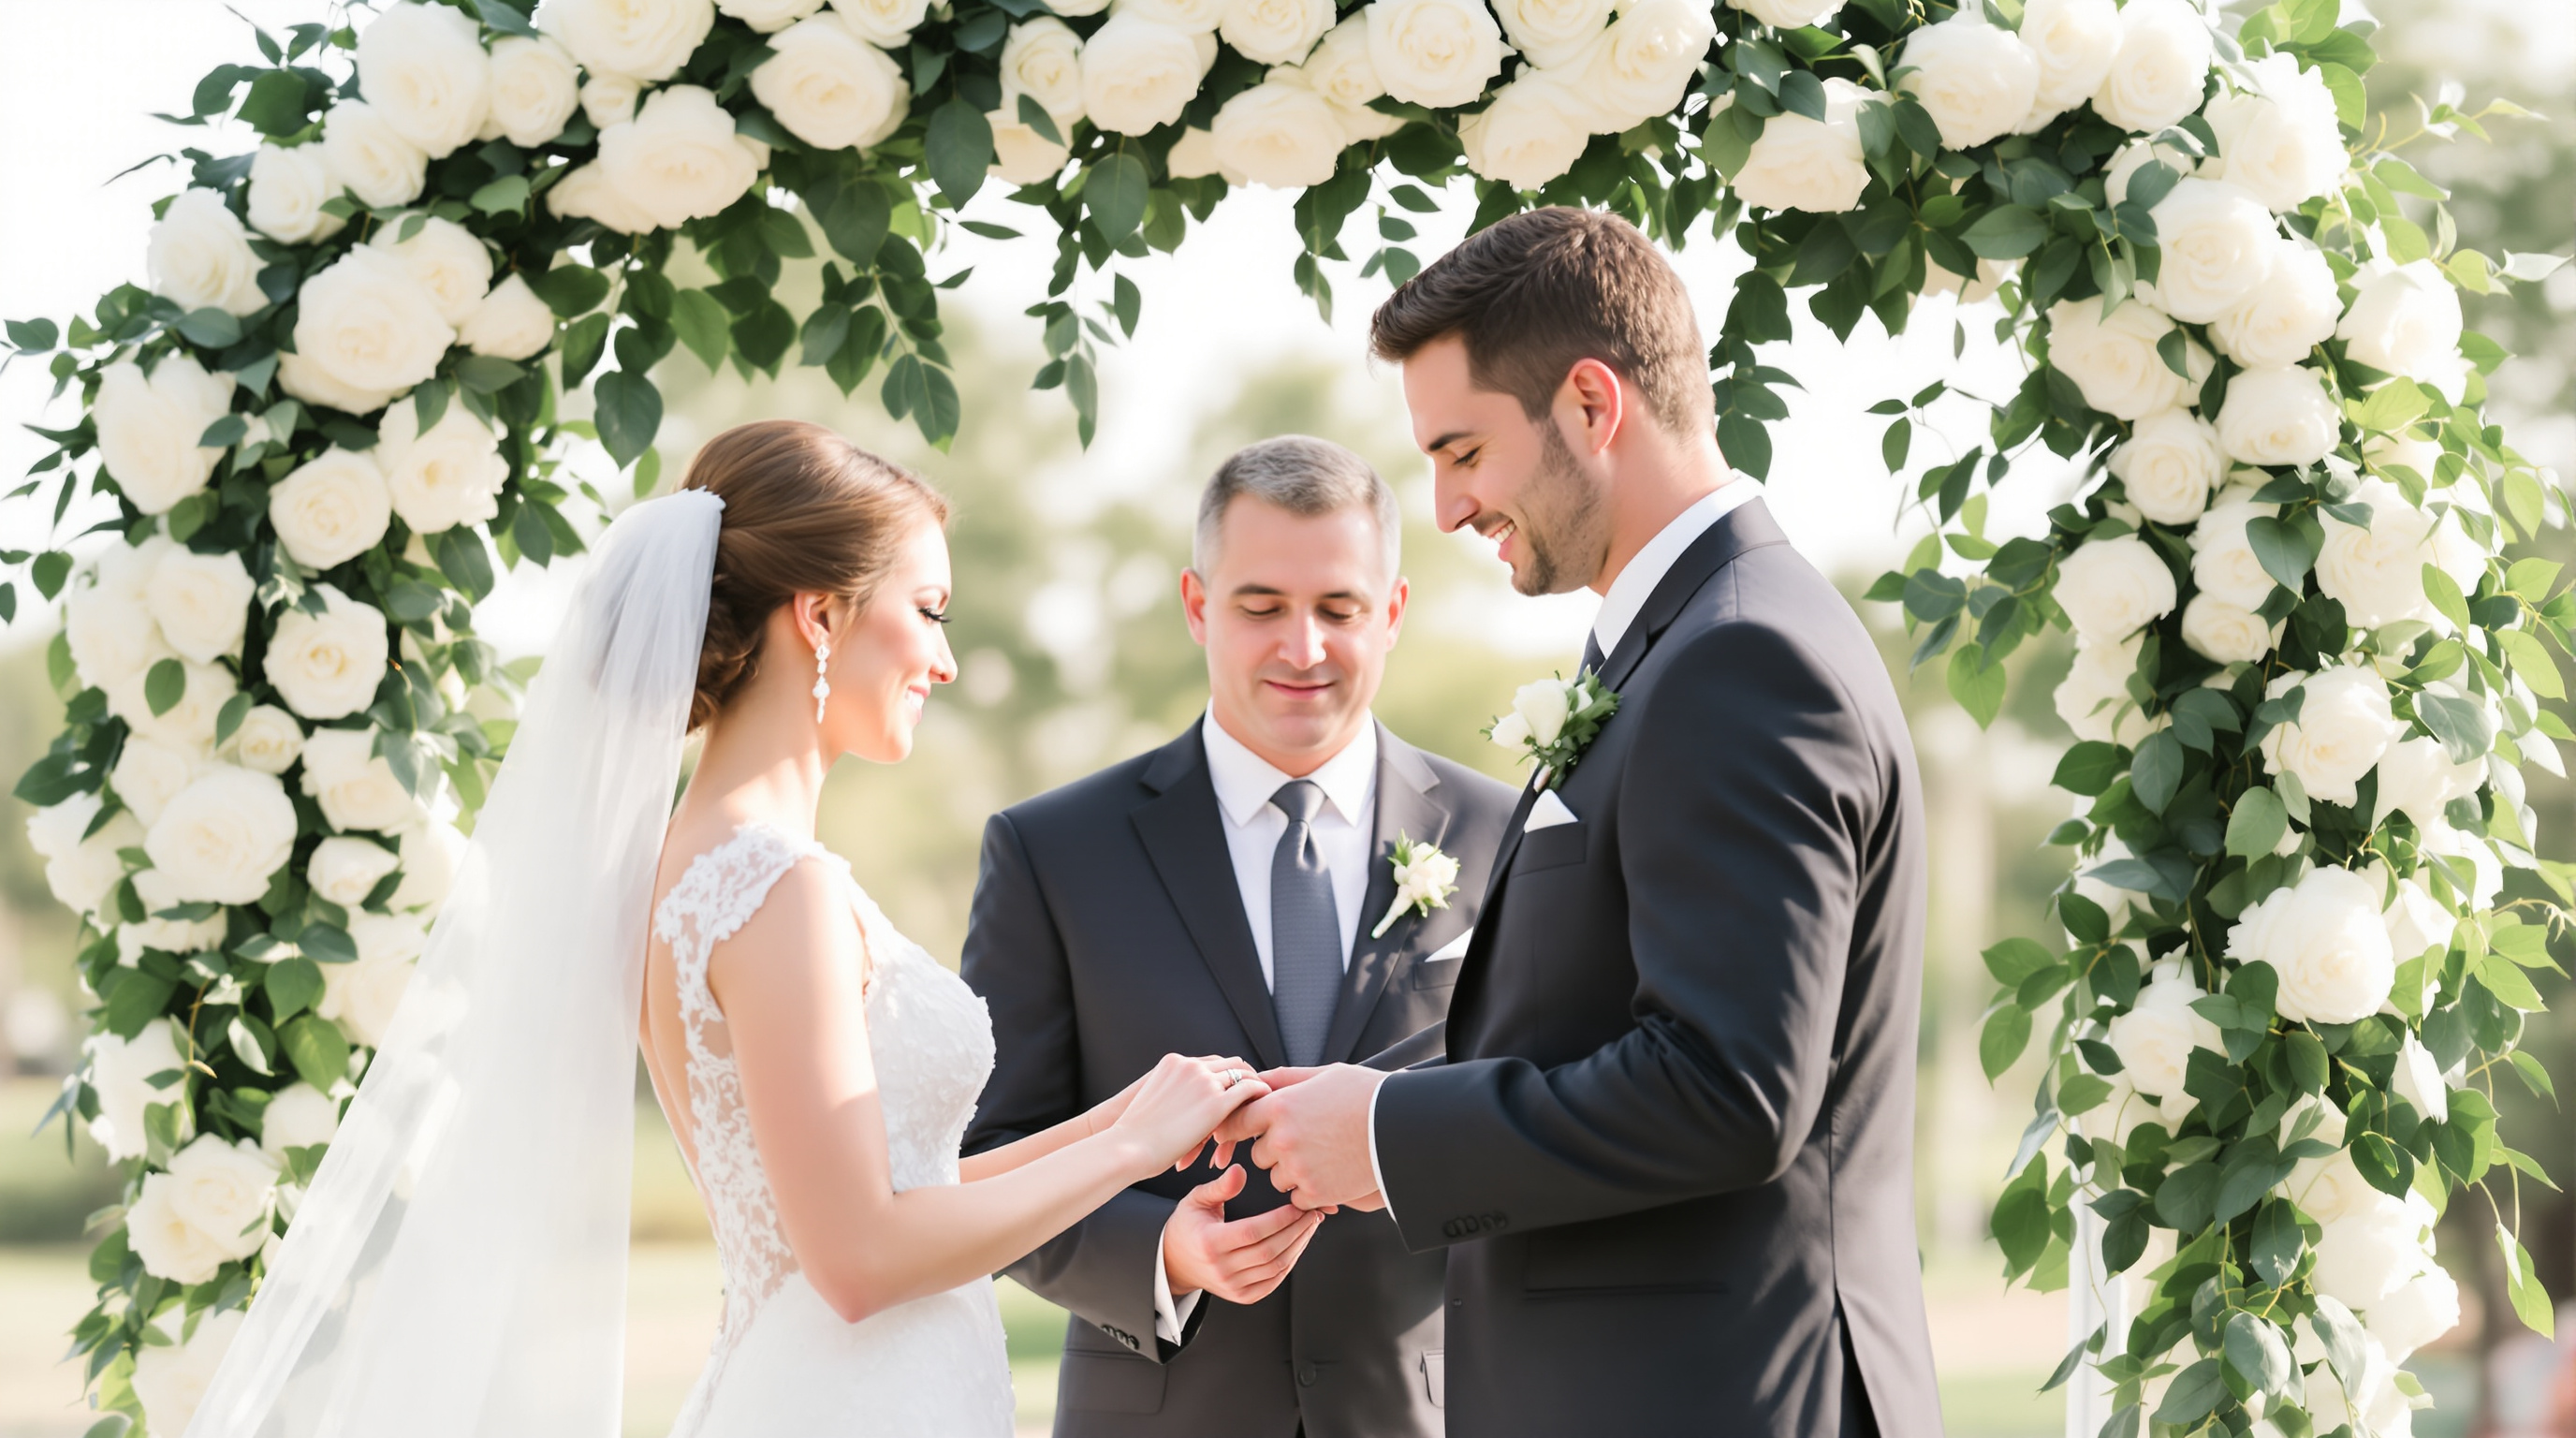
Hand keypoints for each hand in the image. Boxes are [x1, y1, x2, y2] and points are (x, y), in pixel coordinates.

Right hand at [1107, 1054, 1269, 1176]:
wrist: (1128, 1146)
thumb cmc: (1137, 1134)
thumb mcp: (1153, 1101)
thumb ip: (1173, 1095)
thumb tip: (1185, 1110)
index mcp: (1175, 1062)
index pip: (1214, 1062)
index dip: (1228, 1075)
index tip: (1237, 1088)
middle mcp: (1191, 1066)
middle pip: (1231, 1064)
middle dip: (1244, 1078)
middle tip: (1257, 1094)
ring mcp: (1204, 1082)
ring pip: (1243, 1074)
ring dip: (1255, 1086)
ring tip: (1266, 1101)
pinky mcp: (1216, 1103)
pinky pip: (1249, 1089)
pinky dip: (1260, 1094)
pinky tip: (1266, 1106)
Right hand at [1161, 1165, 1326, 1305]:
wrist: (1175, 1263)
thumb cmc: (1189, 1226)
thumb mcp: (1196, 1201)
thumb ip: (1220, 1187)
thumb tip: (1240, 1170)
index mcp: (1209, 1243)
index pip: (1253, 1232)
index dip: (1279, 1219)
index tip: (1297, 1205)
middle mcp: (1221, 1269)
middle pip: (1269, 1251)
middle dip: (1297, 1230)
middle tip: (1312, 1213)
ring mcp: (1232, 1286)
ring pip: (1275, 1267)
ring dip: (1298, 1245)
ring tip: (1310, 1225)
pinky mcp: (1242, 1296)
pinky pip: (1274, 1281)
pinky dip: (1290, 1263)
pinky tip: (1298, 1244)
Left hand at [1234, 1063, 1386, 1211]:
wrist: (1402, 1128)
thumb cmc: (1364, 1095)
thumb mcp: (1324, 1075)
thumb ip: (1286, 1079)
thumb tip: (1258, 1080)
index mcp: (1279, 1107)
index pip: (1236, 1122)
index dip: (1239, 1128)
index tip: (1245, 1132)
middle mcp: (1283, 1139)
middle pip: (1259, 1154)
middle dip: (1275, 1150)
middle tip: (1305, 1140)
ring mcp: (1298, 1169)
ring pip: (1277, 1178)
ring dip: (1292, 1172)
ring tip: (1324, 1156)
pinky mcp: (1316, 1193)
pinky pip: (1297, 1197)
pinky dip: (1311, 1189)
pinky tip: (1332, 1173)